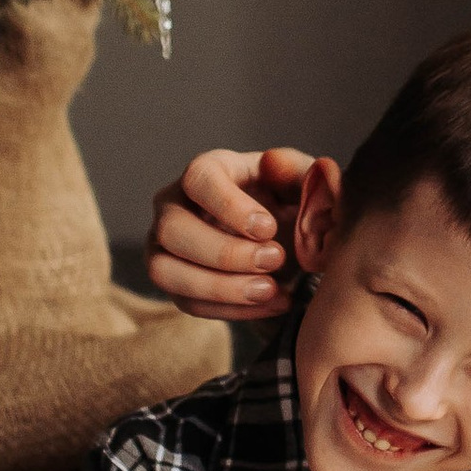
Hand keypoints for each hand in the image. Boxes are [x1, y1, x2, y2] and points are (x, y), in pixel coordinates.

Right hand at [147, 144, 319, 319]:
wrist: (293, 240)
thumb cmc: (293, 201)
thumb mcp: (305, 182)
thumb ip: (298, 170)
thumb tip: (271, 162)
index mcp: (208, 170)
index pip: (198, 179)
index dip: (229, 206)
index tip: (269, 228)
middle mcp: (174, 205)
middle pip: (172, 229)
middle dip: (223, 252)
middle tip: (274, 259)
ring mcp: (166, 246)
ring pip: (165, 271)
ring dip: (219, 287)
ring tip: (270, 289)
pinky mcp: (176, 283)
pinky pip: (188, 303)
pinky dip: (232, 309)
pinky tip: (273, 302)